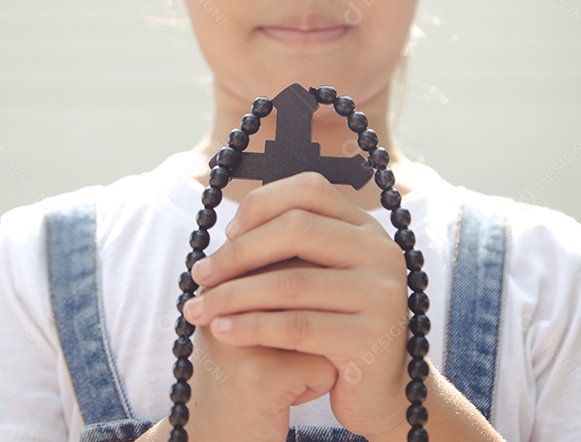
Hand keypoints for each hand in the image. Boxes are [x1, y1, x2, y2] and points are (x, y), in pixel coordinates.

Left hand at [182, 172, 412, 438]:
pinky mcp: (371, 339)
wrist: (379, 391)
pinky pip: (298, 327)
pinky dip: (252, 327)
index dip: (261, 204)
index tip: (227, 234)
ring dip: (233, 294)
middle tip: (200, 275)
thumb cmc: (335, 328)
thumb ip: (290, 251)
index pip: (310, 189)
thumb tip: (230, 231)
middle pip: (297, 229)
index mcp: (366, 228)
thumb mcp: (320, 278)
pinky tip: (222, 330)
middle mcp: (381, 252)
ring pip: (291, 282)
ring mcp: (381, 294)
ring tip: (198, 308)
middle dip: (238, 252)